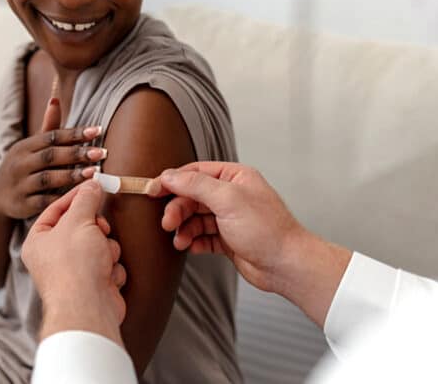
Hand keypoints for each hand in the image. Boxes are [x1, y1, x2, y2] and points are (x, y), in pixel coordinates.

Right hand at [0, 98, 107, 219]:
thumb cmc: (23, 166)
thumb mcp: (31, 147)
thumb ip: (48, 128)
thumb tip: (56, 100)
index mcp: (25, 146)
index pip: (52, 136)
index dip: (75, 133)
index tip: (98, 130)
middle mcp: (20, 164)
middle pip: (51, 156)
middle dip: (77, 154)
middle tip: (101, 152)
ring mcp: (20, 185)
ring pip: (48, 179)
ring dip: (71, 175)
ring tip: (93, 172)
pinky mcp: (23, 205)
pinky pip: (44, 201)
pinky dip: (61, 198)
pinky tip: (79, 195)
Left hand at [22, 181, 126, 344]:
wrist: (87, 307)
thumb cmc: (74, 265)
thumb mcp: (79, 221)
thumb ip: (86, 200)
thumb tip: (92, 185)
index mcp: (38, 241)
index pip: (57, 209)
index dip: (76, 196)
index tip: (94, 185)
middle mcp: (53, 257)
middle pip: (82, 226)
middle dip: (96, 228)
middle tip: (99, 229)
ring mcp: (75, 272)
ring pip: (100, 244)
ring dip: (107, 248)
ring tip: (101, 259)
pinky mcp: (94, 284)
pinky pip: (109, 264)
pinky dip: (111, 268)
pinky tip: (105, 276)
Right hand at [152, 162, 351, 327]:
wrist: (285, 265)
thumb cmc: (266, 229)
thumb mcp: (228, 199)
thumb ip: (196, 185)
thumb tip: (169, 176)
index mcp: (235, 177)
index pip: (195, 172)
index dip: (172, 181)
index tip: (152, 191)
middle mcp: (232, 195)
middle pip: (192, 196)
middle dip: (177, 210)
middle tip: (167, 223)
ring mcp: (230, 218)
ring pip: (195, 218)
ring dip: (184, 228)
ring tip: (180, 241)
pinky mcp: (228, 240)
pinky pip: (203, 236)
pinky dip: (194, 241)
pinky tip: (191, 247)